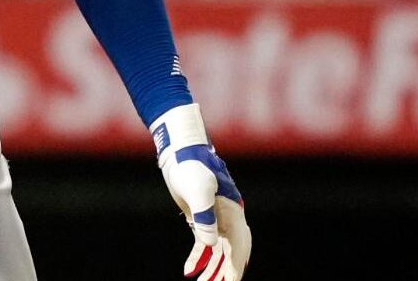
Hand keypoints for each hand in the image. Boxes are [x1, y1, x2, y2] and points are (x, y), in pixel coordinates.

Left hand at [152, 104, 250, 280]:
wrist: (179, 150)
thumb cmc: (189, 166)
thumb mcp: (196, 189)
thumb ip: (204, 215)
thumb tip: (209, 245)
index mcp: (233, 214)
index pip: (239, 248)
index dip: (235, 268)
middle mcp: (229, 219)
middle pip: (231, 254)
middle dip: (226, 273)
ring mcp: (216, 219)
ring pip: (218, 252)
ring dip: (213, 270)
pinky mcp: (201, 217)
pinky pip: (203, 244)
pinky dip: (198, 258)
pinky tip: (189, 271)